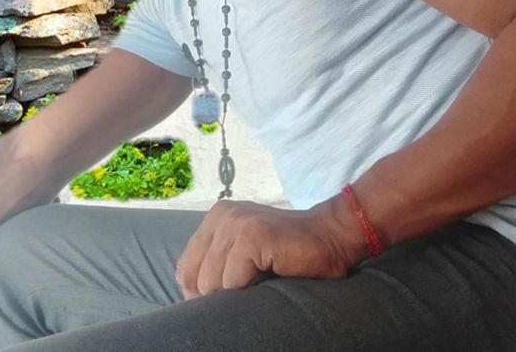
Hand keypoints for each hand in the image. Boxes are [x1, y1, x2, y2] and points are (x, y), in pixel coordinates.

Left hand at [175, 196, 366, 298]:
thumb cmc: (288, 254)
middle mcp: (222, 215)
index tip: (231, 293)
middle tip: (249, 287)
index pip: (184, 270)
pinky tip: (271, 271)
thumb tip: (189, 299)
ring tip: (262, 278)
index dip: (202, 293)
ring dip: (237, 292)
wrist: (330, 236)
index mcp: (215, 217)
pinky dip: (250, 288)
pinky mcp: (252, 235)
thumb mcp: (242, 254)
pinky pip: (232, 281)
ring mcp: (236, 223)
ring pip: (211, 283)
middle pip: (194, 279)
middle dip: (218, 295)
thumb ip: (215, 264)